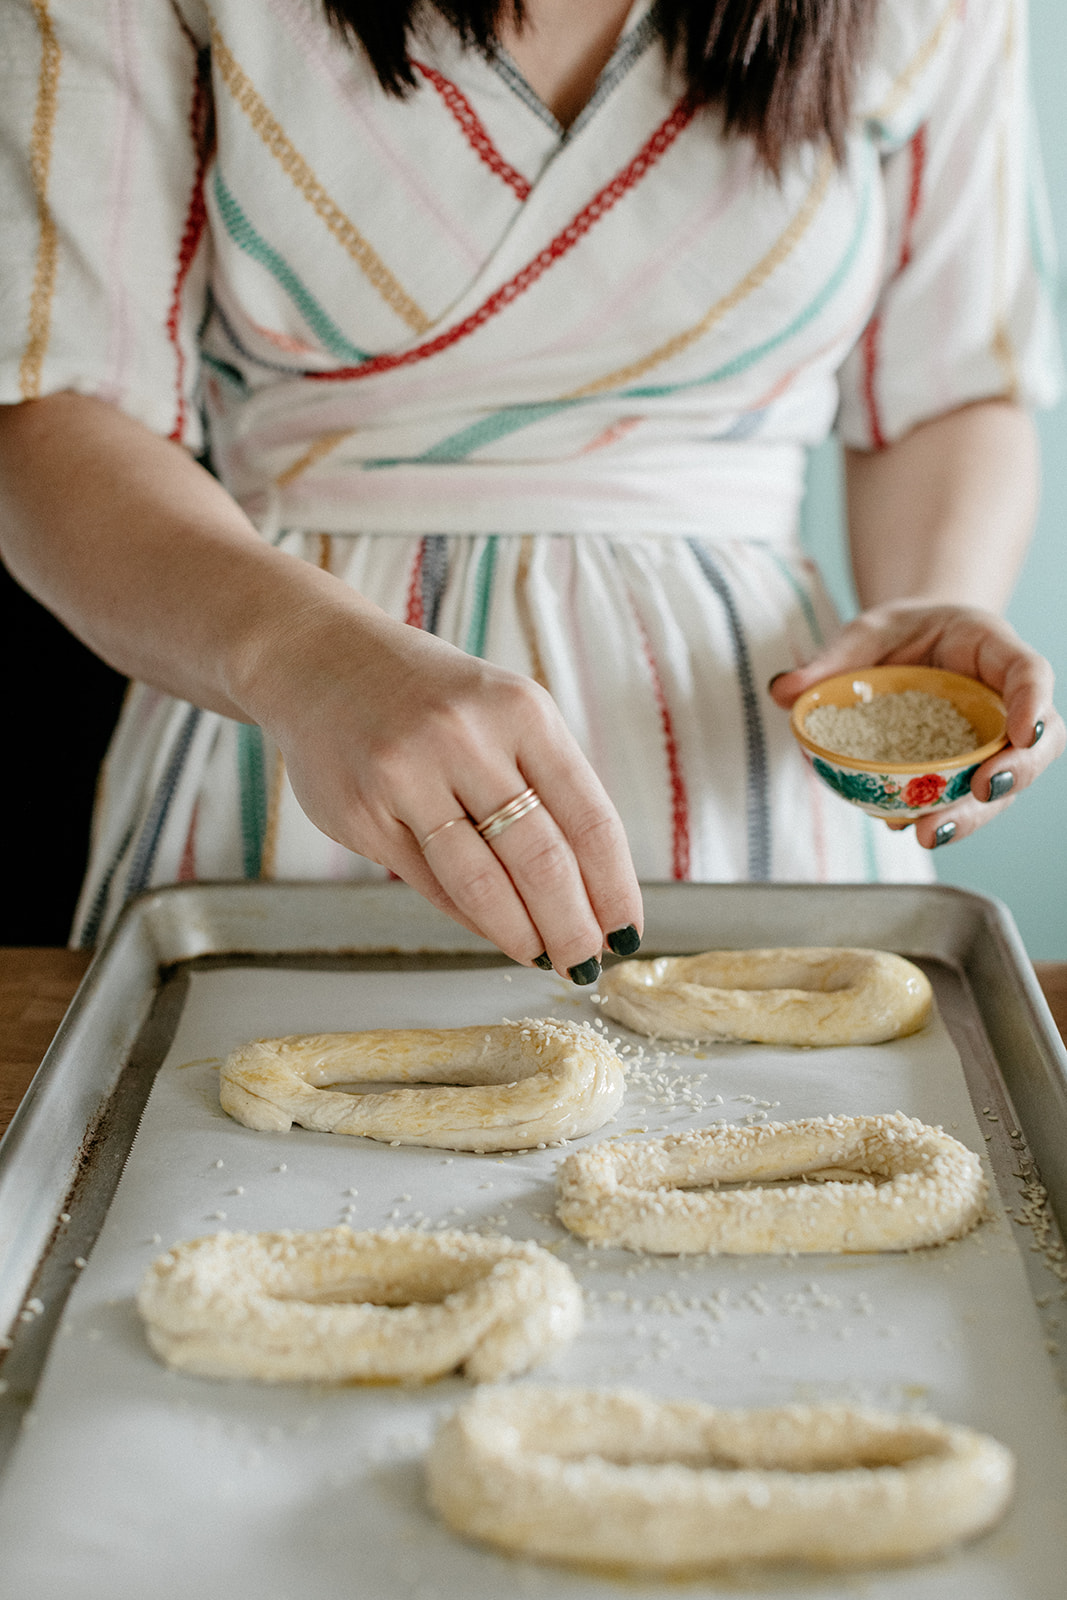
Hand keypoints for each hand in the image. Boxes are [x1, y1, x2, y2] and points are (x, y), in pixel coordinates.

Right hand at [240, 590, 642, 977]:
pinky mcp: (362, 813)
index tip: (627, 932)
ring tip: (544, 959)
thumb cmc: (431, 697)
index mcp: (521, 711)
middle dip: (573, 927)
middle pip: (541, 860)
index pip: (589, 818)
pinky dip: (470, 917)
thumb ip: (544, 786)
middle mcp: (466, 739)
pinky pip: (431, 883)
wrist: (318, 659)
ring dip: (522, 934)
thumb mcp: (502, 714)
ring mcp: (407, 776)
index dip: (614, 887)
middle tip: (586, 965)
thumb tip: (589, 891)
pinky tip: (494, 931)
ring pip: (483, 883)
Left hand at [768, 601, 1064, 848]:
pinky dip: (936, 816)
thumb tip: (783, 691)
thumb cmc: (900, 634)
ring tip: (929, 832)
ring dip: (972, 814)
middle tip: (984, 790)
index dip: (1032, 702)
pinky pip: (960, 798)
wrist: (908, 647)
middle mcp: (1002, 702)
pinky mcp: (962, 772)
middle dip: (1015, 772)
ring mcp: (987, 743)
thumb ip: (833, 659)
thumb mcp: (866, 633)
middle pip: (1033, 744)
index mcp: (992, 650)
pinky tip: (901, 826)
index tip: (1022, 732)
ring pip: (1001, 785)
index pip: (1028, 673)